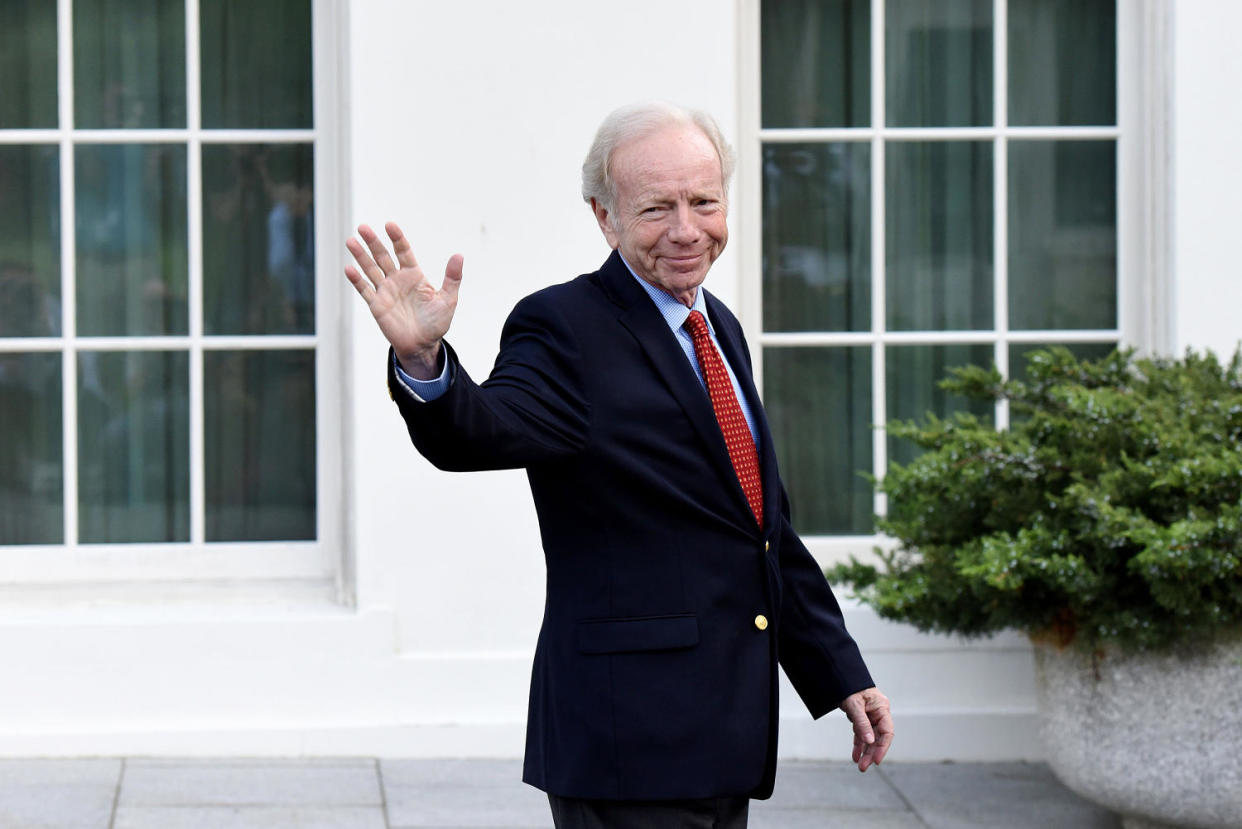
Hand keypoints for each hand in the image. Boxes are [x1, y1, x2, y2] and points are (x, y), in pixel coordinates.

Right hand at [345, 222, 462, 378]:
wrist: (422, 345)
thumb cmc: (436, 323)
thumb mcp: (448, 299)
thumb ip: (452, 278)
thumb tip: (459, 256)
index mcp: (413, 275)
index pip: (403, 251)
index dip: (397, 238)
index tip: (389, 225)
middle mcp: (397, 280)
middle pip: (383, 256)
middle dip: (373, 242)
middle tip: (363, 227)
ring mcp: (385, 291)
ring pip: (370, 270)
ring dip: (361, 256)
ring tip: (351, 241)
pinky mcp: (377, 305)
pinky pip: (365, 290)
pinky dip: (357, 280)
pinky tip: (349, 269)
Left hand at [840, 687, 892, 771]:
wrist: (839, 677)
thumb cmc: (849, 687)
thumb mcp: (854, 705)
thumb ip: (862, 723)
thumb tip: (869, 742)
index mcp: (882, 708)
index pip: (887, 732)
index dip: (882, 747)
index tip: (876, 760)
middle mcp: (878, 714)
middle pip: (878, 737)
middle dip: (872, 753)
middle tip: (864, 767)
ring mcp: (870, 717)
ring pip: (869, 738)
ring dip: (865, 752)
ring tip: (860, 766)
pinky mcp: (861, 719)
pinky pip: (861, 734)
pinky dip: (858, 745)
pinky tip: (855, 756)